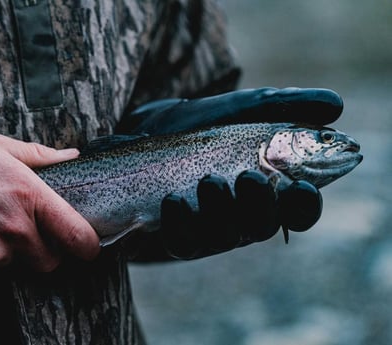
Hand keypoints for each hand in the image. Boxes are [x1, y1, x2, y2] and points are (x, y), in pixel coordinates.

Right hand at [0, 130, 99, 279]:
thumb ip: (40, 156)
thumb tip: (71, 154)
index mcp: (29, 195)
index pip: (78, 237)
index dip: (88, 245)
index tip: (86, 245)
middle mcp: (13, 229)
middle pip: (49, 260)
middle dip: (43, 249)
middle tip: (23, 229)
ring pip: (15, 265)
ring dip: (6, 252)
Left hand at [119, 87, 336, 258]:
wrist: (150, 130)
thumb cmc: (206, 123)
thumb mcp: (246, 108)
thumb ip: (287, 105)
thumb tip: (334, 106)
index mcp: (269, 190)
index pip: (298, 209)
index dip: (304, 205)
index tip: (300, 187)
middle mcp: (244, 214)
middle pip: (263, 226)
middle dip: (260, 206)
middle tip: (250, 177)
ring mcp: (211, 228)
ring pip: (226, 236)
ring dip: (221, 211)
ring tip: (209, 181)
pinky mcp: (178, 233)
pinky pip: (184, 241)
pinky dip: (182, 223)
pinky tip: (173, 199)